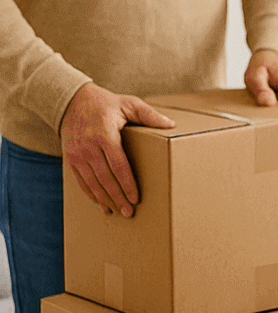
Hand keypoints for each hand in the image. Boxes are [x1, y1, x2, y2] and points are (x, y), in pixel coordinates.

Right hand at [60, 82, 175, 217]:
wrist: (71, 100)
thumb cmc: (105, 103)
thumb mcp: (128, 103)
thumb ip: (148, 114)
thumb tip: (171, 124)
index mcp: (105, 135)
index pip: (118, 165)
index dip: (127, 184)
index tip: (136, 198)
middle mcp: (88, 146)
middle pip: (105, 178)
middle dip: (117, 197)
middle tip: (129, 213)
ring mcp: (77, 153)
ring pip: (92, 182)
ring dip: (105, 199)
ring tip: (117, 212)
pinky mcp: (70, 157)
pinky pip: (80, 180)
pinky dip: (91, 193)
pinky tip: (101, 204)